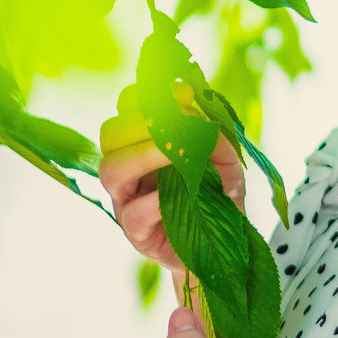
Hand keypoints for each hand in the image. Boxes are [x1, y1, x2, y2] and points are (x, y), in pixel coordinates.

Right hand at [98, 83, 245, 273]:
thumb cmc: (217, 198)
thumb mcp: (227, 164)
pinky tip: (176, 195)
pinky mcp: (137, 233)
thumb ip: (219, 141)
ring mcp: (128, 201)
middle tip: (173, 122)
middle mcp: (129, 169)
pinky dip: (154, 201)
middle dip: (140, 121)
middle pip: (110, 134)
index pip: (126, 108)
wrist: (222, 246)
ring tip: (175, 153)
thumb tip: (205, 123)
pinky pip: (133, 213)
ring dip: (143, 154)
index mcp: (143, 143)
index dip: (148, 94)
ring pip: (111, 170)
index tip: (183, 91)